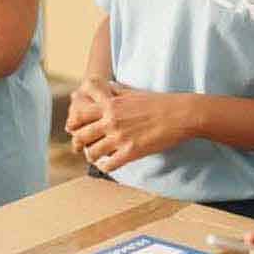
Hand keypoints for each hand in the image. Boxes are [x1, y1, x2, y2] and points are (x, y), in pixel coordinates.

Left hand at [67, 84, 195, 172]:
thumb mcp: (132, 92)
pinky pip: (109, 165)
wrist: (181, 114)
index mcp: (111, 105)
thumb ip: (112, 91)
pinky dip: (105, 167)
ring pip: (92, 152)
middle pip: (81, 135)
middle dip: (76, 143)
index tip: (73, 129)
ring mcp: (121, 137)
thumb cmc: (158, 102)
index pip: (79, 114)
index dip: (72, 123)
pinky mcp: (131, 152)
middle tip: (78, 147)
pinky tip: (108, 164)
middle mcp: (112, 120)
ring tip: (95, 156)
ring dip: (91, 156)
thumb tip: (97, 86)